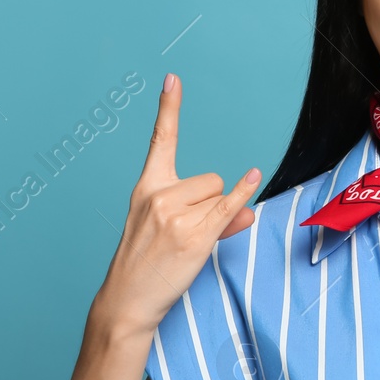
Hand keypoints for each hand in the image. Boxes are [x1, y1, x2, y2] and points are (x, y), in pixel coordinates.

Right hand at [92, 72, 260, 337]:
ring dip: (217, 217)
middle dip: (210, 202)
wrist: (127, 301)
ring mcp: (176, 214)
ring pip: (219, 197)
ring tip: (188, 244)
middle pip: (210, 179)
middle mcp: (159, 194)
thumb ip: (208, 213)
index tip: (173, 78)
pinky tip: (253, 177)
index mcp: (147, 187)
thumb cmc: (145, 265)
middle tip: (186, 233)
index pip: (161, 141)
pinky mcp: (194, 235)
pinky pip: (228, 209)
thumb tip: (246, 208)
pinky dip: (243, 196)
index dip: (169, 109)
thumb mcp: (168, 231)